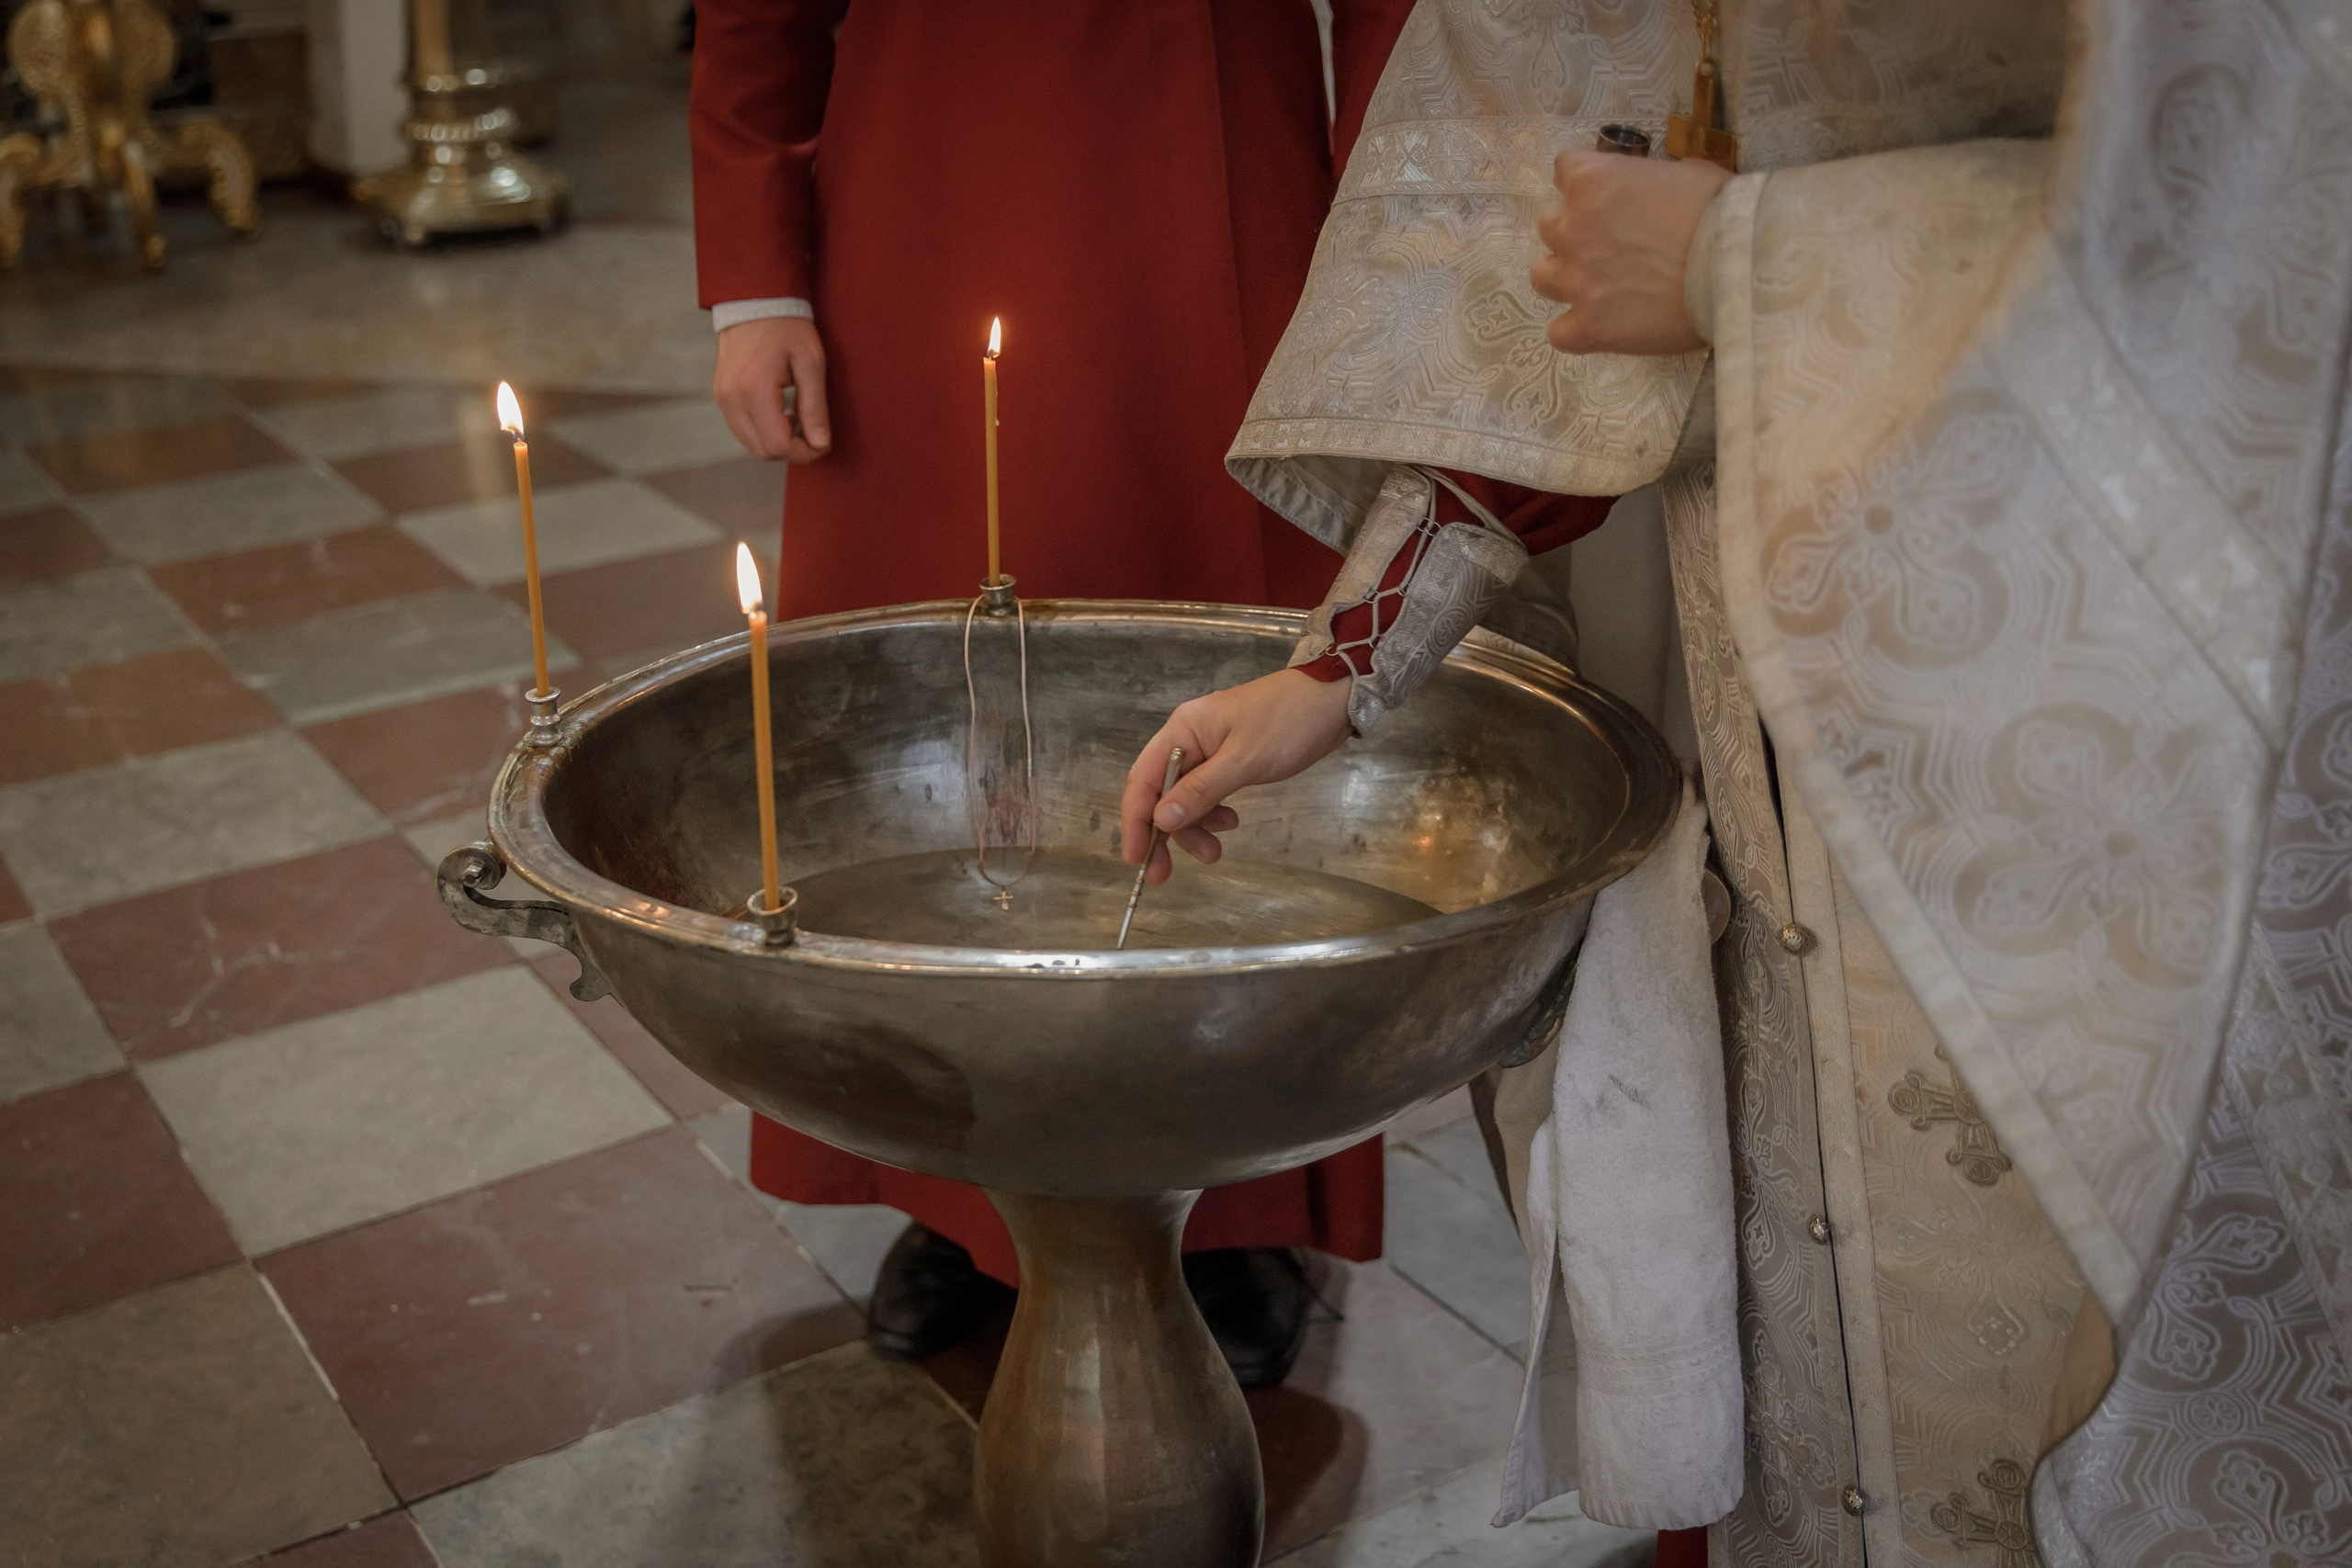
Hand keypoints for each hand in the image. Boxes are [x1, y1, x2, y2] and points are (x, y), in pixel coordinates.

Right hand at [713, 316, 831, 460]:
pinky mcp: (720, 396)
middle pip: (762, 452)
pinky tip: (781, 413)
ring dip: (777, 442)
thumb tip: (821, 444)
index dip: (804, 453)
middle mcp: (732, 399)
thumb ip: (815, 407)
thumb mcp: (810, 363)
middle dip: (791, 451)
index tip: (822, 442)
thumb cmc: (787, 328)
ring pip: (751, 445)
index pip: (778, 445)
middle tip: (813, 433)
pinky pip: (742, 429)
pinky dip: (763, 432)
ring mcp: (722, 399)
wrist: (754, 301)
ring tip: (797, 419)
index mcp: (754, 391)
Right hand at [1119, 671, 1354, 883]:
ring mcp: (1208, 750)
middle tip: (1166, 875)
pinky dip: (1213, 813)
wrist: (1331, 700)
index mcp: (1182, 731)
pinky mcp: (1228, 760)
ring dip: (1195, 828)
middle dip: (1165, 834)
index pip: (1143, 780)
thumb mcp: (1244, 761)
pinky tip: (1231, 823)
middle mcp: (1187, 739)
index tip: (1136, 859)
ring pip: (1185, 799)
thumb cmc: (1287, 724)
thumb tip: (1160, 820)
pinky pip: (1208, 793)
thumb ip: (1201, 791)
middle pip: (1161, 793)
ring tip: (1216, 851)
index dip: (1135, 821)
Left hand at [1531, 148, 1729, 355]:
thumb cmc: (1721, 212)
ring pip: (1542, 277)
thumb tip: (1652, 192)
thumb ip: (1652, 180)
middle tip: (1613, 245)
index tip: (1606, 196)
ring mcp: (1575, 281)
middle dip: (1576, 233)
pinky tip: (1602, 327)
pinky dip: (1576, 330)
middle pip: (1550, 226)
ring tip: (1601, 287)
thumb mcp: (1688, 173)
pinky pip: (1559, 333)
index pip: (1564, 168)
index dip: (1586, 182)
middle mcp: (1571, 227)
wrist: (1737, 269)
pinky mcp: (1588, 327)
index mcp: (1592, 180)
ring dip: (1565, 278)